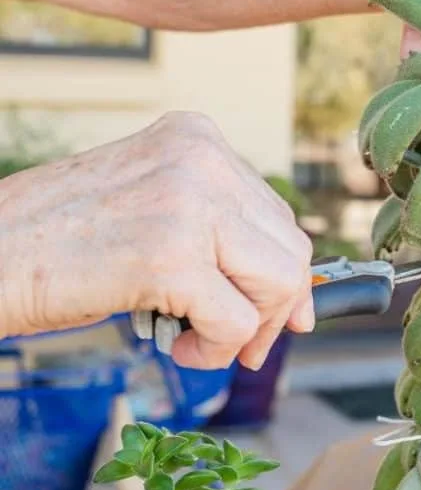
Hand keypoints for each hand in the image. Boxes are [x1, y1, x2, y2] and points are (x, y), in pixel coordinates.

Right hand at [0, 112, 313, 369]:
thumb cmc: (60, 241)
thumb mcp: (150, 208)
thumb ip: (215, 230)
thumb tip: (291, 292)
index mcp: (196, 138)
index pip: (277, 215)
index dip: (283, 277)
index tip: (274, 317)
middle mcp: (200, 159)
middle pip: (290, 249)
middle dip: (273, 311)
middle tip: (242, 346)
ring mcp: (187, 203)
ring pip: (278, 283)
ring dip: (247, 331)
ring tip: (200, 341)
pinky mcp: (170, 255)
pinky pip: (234, 323)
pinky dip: (213, 351)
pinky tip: (176, 346)